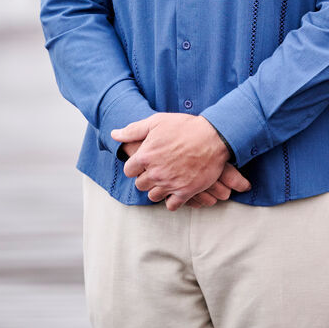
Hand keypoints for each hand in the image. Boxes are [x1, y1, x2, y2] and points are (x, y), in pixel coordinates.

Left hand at [111, 113, 248, 209]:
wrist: (213, 136)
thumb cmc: (184, 126)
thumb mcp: (156, 122)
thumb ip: (133, 130)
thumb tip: (114, 134)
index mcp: (145, 156)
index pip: (129, 170)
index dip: (136, 166)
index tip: (145, 162)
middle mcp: (155, 173)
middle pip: (140, 184)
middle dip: (146, 178)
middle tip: (157, 169)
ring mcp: (170, 184)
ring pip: (153, 196)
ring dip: (158, 189)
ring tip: (166, 180)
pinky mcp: (185, 192)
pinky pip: (171, 205)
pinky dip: (172, 200)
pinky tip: (176, 190)